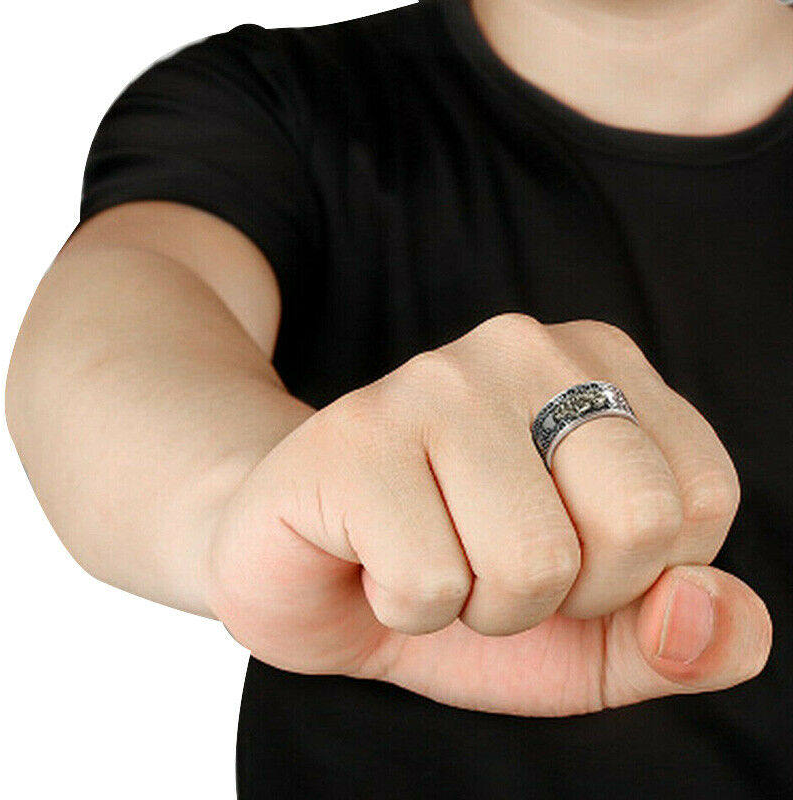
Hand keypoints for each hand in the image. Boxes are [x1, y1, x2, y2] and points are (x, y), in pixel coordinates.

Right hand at [207, 315, 771, 715]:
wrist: (308, 568)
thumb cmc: (454, 579)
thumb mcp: (591, 634)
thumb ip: (684, 636)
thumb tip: (709, 615)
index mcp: (601, 368)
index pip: (700, 500)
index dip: (633, 574)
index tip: (558, 554)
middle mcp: (524, 348)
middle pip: (638, 521)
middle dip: (566, 594)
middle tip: (491, 564)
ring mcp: (432, 381)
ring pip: (534, 562)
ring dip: (481, 608)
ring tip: (429, 558)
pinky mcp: (354, 433)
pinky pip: (431, 583)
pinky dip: (405, 610)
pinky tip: (371, 558)